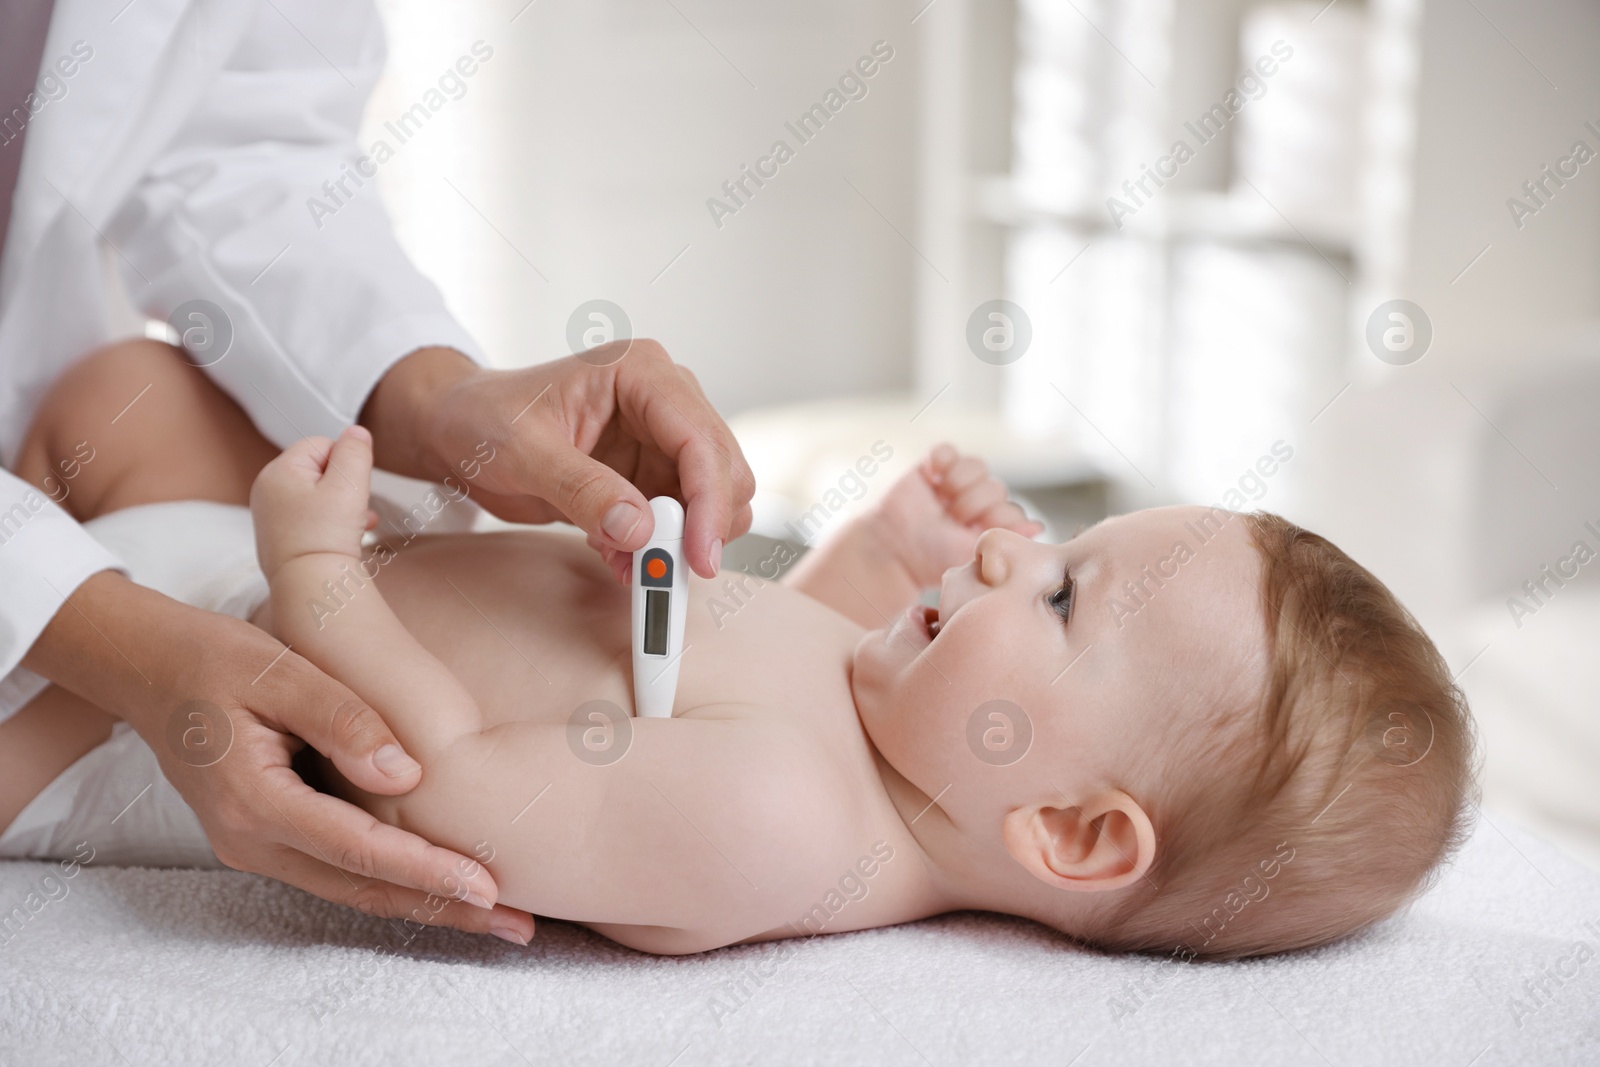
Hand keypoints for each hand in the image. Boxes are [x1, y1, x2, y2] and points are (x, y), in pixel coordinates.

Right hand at [22, 571, 535, 944]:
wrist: (151, 669)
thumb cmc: (215, 660)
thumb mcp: (280, 670)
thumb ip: (342, 718)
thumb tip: (408, 774)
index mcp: (254, 802)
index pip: (357, 848)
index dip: (425, 869)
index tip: (486, 885)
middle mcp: (253, 840)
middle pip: (362, 888)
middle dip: (442, 909)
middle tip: (517, 924)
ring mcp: (258, 847)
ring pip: (353, 889)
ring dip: (424, 905)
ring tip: (497, 919)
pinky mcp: (271, 838)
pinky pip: (339, 872)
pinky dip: (394, 884)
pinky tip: (440, 889)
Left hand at [251, 426, 373, 577]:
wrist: (309, 586)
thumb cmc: (327, 536)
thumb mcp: (349, 485)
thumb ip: (354, 451)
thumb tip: (356, 431)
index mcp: (278, 471)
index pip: (321, 444)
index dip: (345, 463)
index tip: (352, 490)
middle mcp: (267, 490)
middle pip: (318, 470)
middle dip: (345, 486)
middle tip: (355, 509)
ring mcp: (270, 515)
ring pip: (317, 495)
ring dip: (343, 506)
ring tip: (356, 526)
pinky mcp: (279, 537)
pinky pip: (310, 517)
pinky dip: (330, 523)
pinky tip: (347, 538)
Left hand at [362, 344, 754, 583]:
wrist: (457, 431)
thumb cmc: (482, 418)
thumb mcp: (523, 452)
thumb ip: (582, 488)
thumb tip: (639, 529)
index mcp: (641, 373)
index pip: (700, 438)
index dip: (710, 499)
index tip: (698, 554)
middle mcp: (664, 402)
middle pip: (723, 470)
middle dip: (704, 525)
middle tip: (667, 572)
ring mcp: (661, 441)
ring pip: (712, 501)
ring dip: (681, 543)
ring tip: (631, 566)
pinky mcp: (651, 477)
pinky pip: (679, 523)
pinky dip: (658, 552)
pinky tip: (620, 561)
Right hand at [868, 443, 1041, 587]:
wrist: (893, 547)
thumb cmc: (931, 557)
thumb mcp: (973, 550)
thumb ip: (1007, 536)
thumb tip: (1038, 526)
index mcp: (988, 525)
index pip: (1010, 508)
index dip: (995, 515)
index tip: (974, 528)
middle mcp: (974, 503)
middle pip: (995, 486)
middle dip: (973, 504)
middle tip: (952, 518)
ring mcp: (953, 484)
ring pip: (977, 466)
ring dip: (959, 483)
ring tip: (940, 499)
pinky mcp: (931, 468)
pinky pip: (948, 450)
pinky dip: (942, 459)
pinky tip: (932, 478)